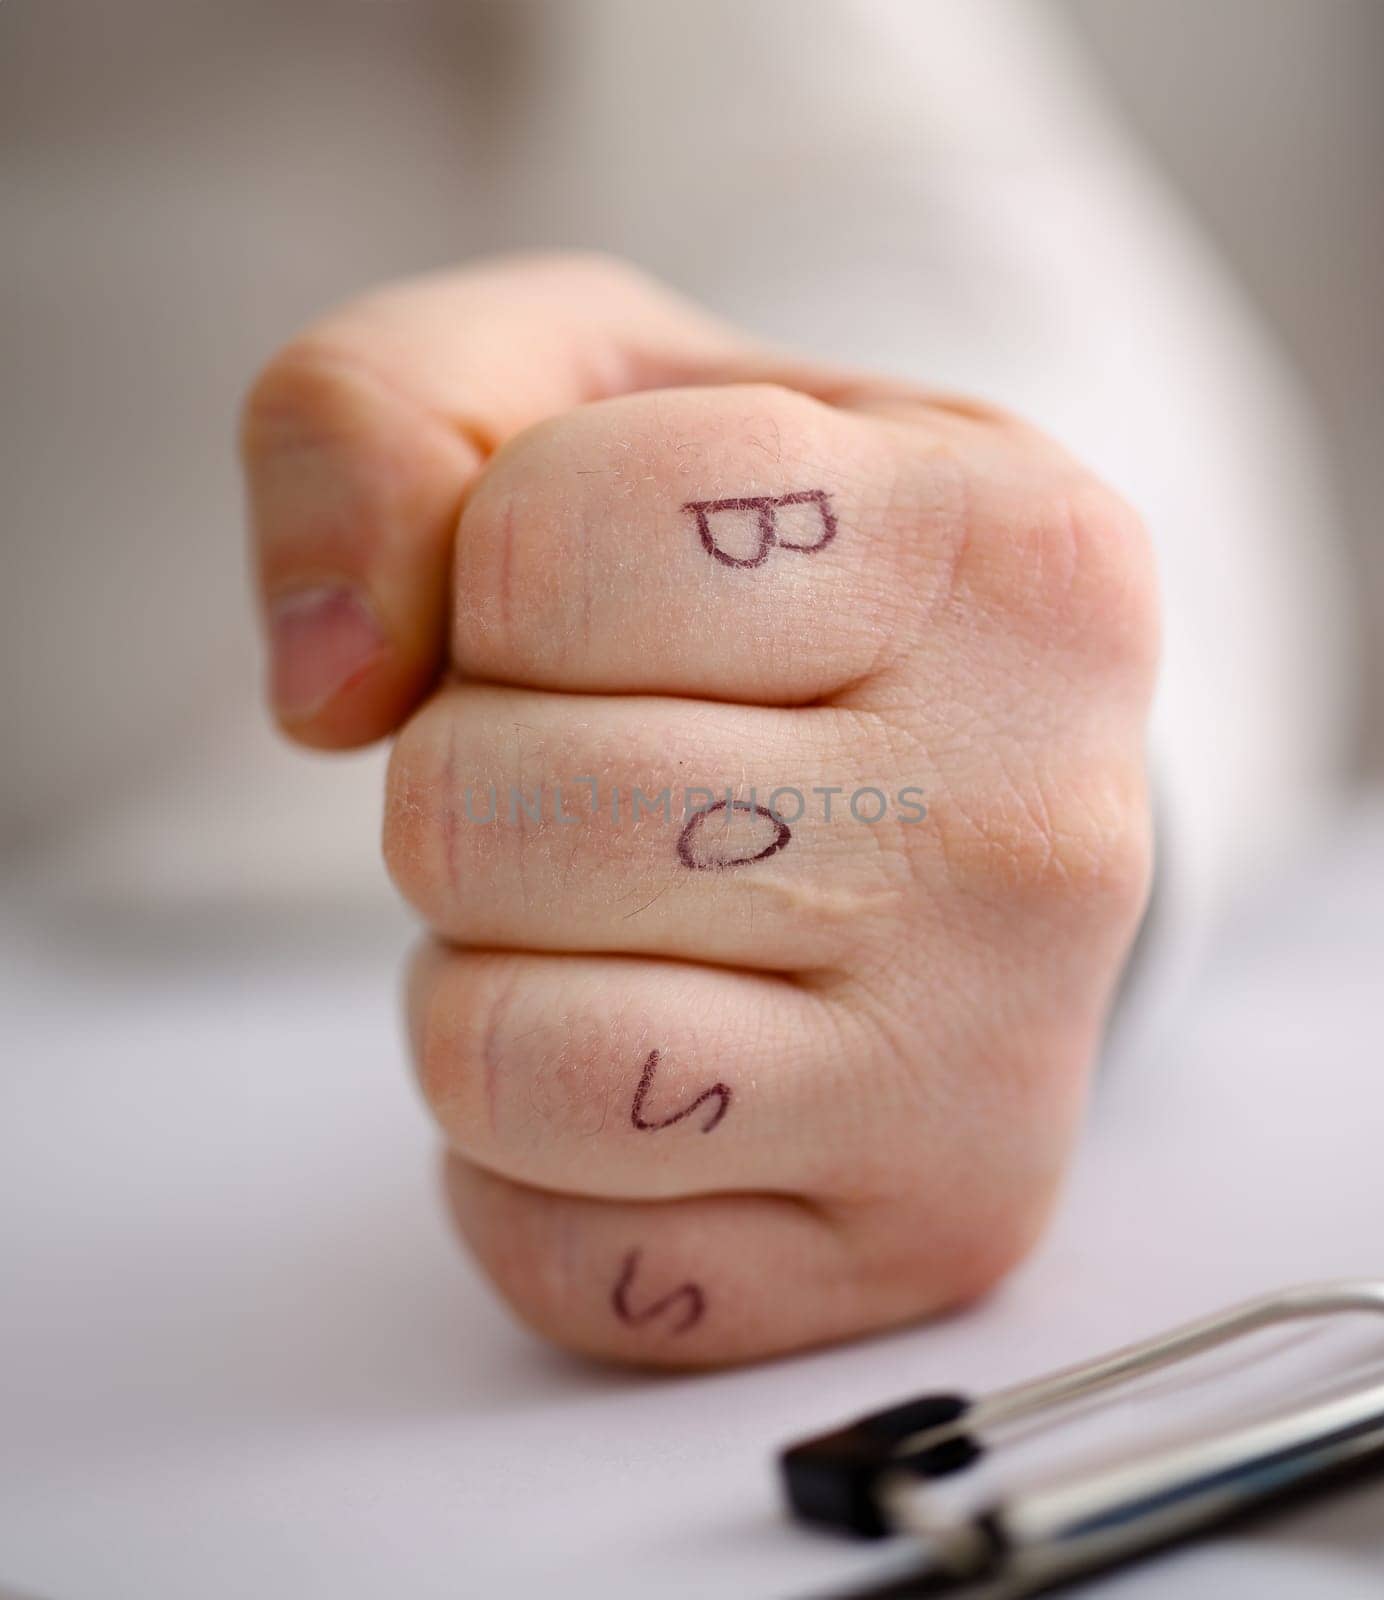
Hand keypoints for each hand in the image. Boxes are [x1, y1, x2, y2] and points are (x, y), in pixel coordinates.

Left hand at [242, 254, 1156, 1366]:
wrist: (971, 770)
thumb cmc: (765, 571)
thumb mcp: (584, 384)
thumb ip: (383, 418)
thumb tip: (321, 690)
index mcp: (1006, 545)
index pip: (544, 550)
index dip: (485, 571)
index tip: (592, 598)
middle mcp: (1041, 819)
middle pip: (490, 815)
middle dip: (463, 780)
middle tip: (597, 772)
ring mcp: (992, 1066)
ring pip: (506, 1061)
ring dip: (480, 976)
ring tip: (618, 919)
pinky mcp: (929, 1237)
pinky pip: (566, 1257)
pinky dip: (523, 1164)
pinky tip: (645, 1063)